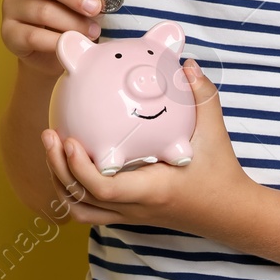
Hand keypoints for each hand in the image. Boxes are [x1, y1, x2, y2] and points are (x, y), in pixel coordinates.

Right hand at [0, 0, 109, 78]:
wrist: (54, 47)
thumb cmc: (69, 11)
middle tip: (95, 8)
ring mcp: (9, 5)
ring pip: (40, 10)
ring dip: (72, 22)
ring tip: (92, 31)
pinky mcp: (8, 32)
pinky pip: (34, 36)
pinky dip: (58, 41)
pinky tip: (74, 43)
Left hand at [41, 58, 250, 234]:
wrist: (229, 213)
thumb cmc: (220, 171)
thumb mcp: (214, 131)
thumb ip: (202, 95)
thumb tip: (186, 63)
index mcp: (152, 189)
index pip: (105, 189)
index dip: (80, 168)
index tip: (69, 141)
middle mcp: (135, 207)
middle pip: (81, 200)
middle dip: (58, 169)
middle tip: (50, 134)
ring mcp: (129, 215)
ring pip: (80, 208)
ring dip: (61, 181)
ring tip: (54, 146)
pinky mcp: (127, 215)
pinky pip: (90, 208)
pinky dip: (73, 189)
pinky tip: (70, 160)